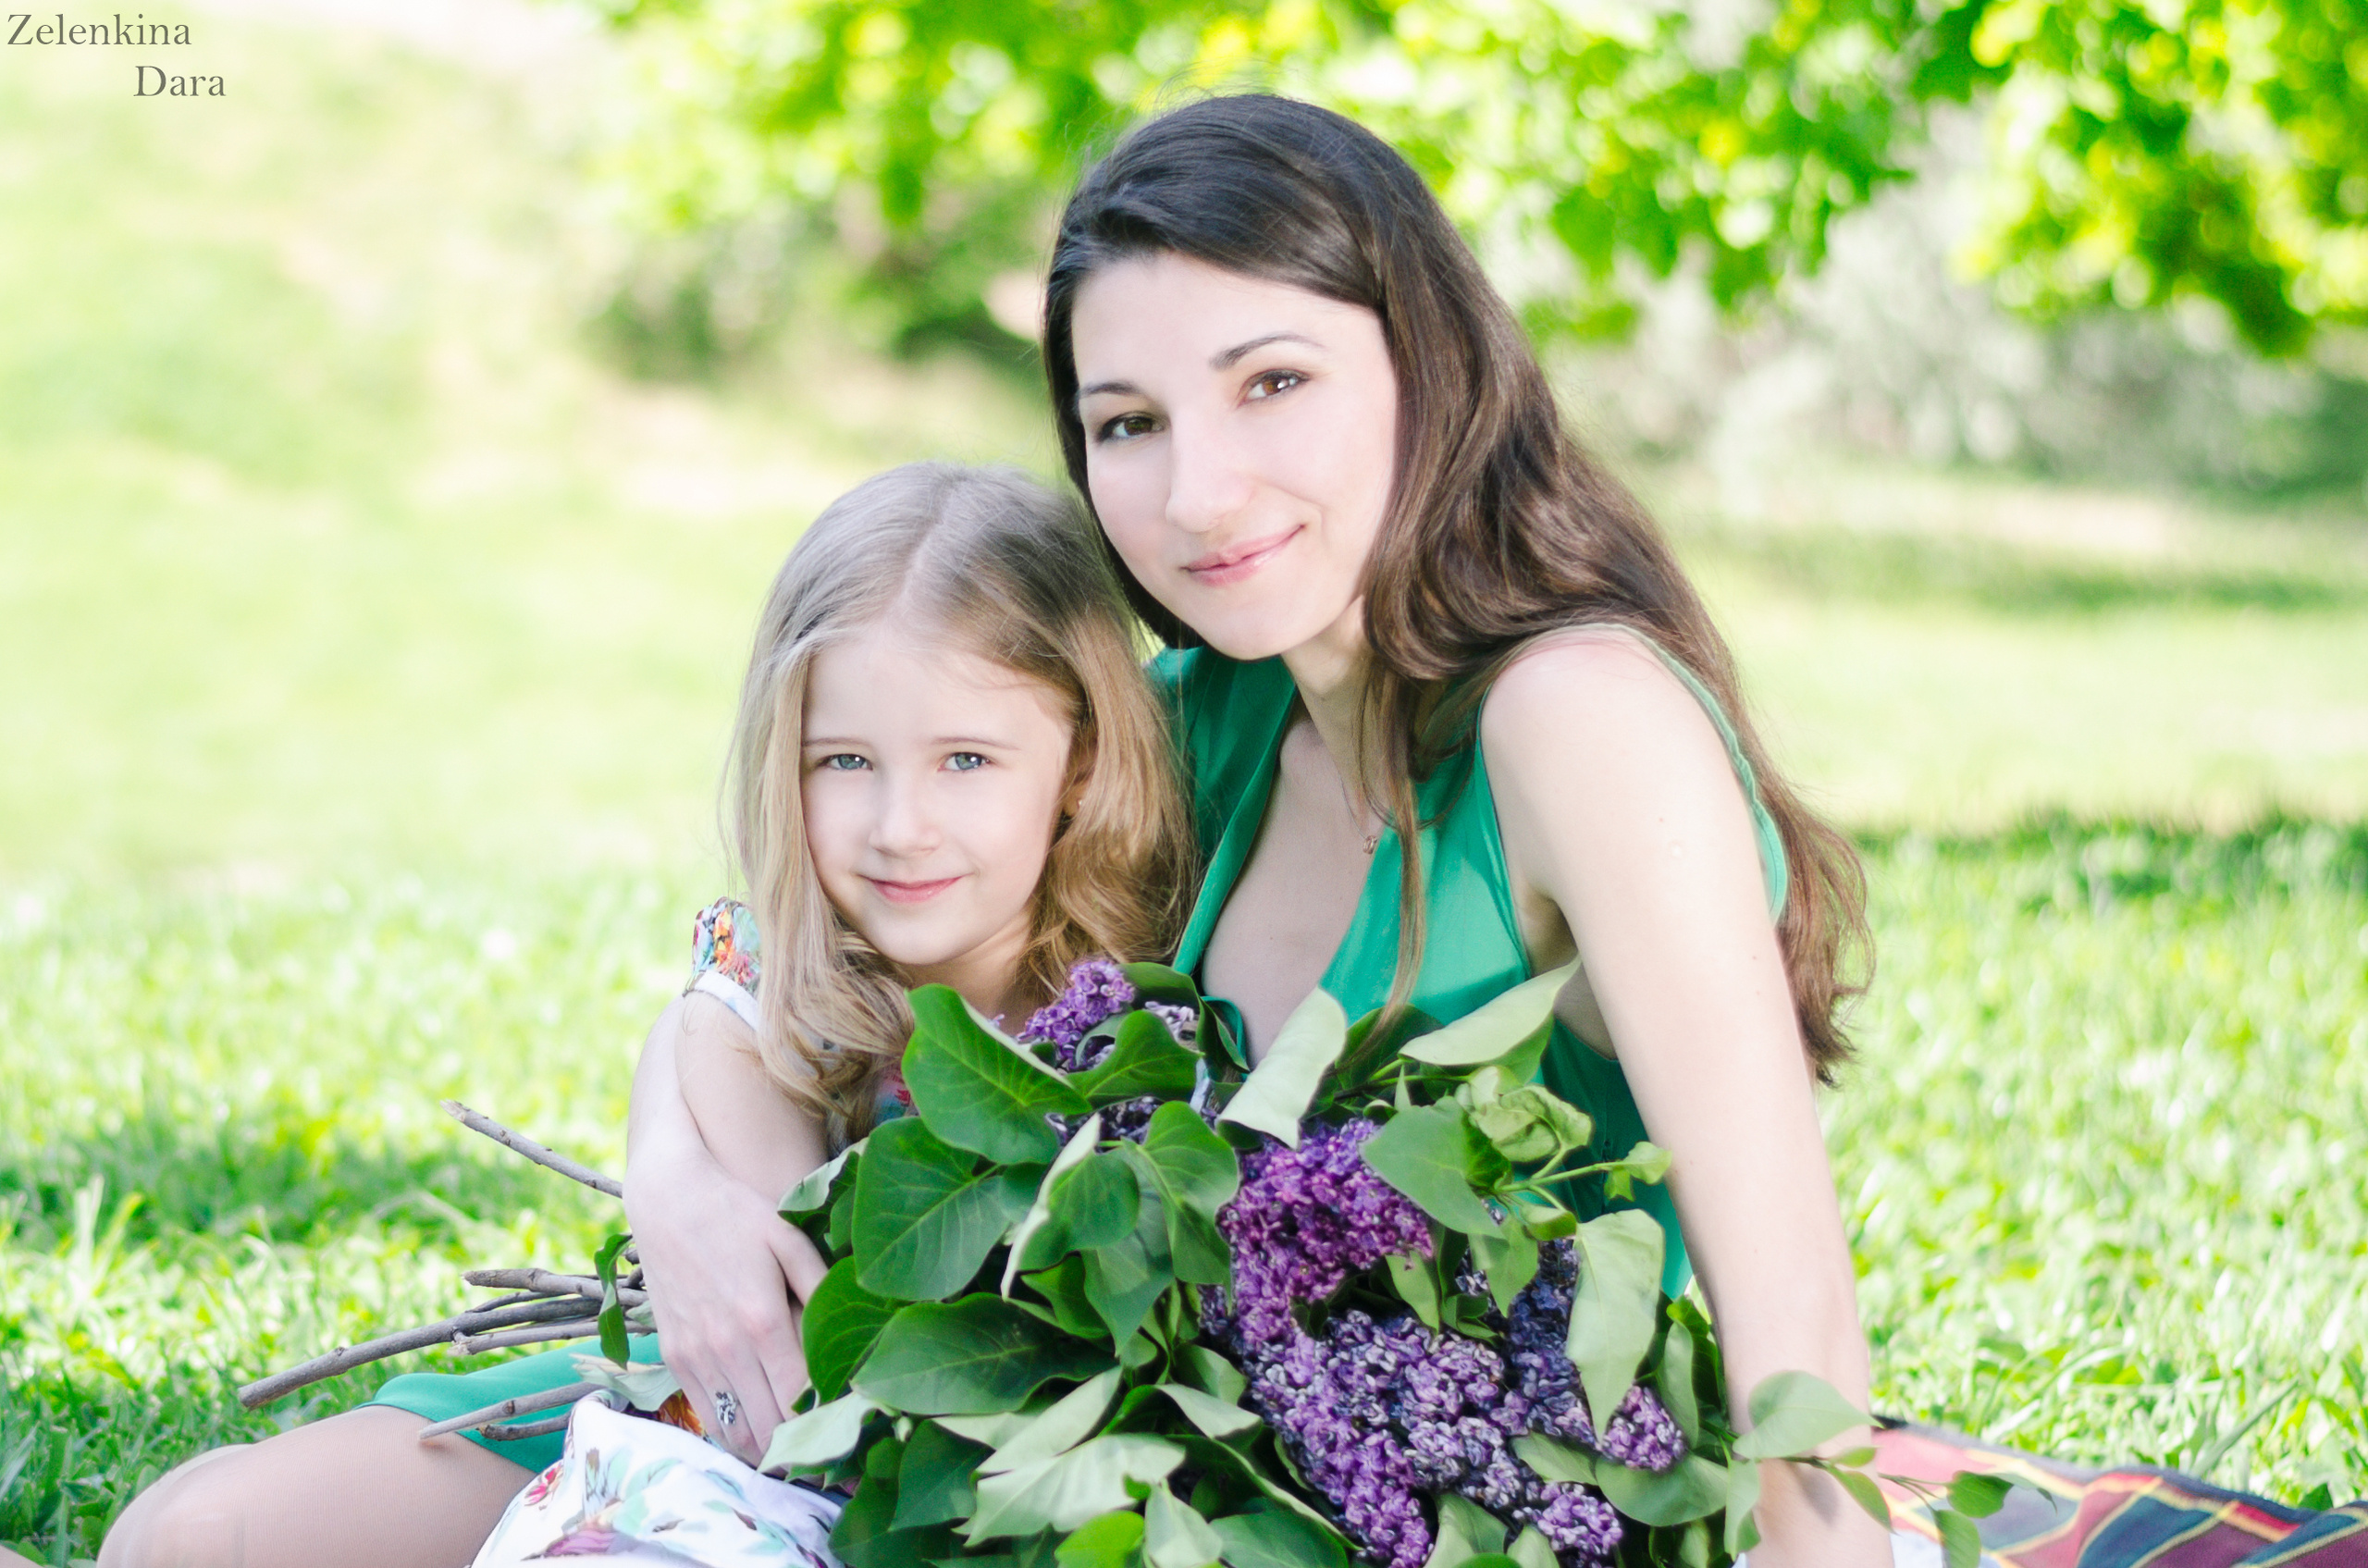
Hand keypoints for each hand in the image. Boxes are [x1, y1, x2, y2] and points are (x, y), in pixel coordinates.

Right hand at [624, 1135, 829, 1465]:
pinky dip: (735, 1432)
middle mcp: (725, 1347)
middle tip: (830, 1451)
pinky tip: (760, 1427)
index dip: (828, 1425)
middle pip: (770, 1427)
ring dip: (769, 1449)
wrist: (667, 1199)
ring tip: (799, 1448)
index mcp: (762, 1319)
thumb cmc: (737, 1213)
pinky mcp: (675, 1358)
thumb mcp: (789, 1238)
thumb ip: (820, 1287)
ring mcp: (695, 1356)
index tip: (849, 1436)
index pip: (800, 1399)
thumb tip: (854, 1330)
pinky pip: (707, 1415)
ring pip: (736, 1431)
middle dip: (804, 1447)